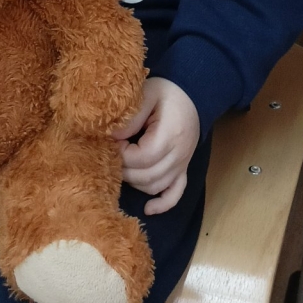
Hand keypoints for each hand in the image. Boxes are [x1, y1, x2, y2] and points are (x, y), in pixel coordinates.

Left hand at [112, 77, 199, 215]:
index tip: (113, 141)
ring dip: (135, 182)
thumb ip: (130, 117)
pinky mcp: (183, 169)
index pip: (141, 158)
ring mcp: (182, 164)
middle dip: (124, 169)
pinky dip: (162, 204)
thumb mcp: (146, 95)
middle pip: (146, 176)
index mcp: (170, 135)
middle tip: (112, 154)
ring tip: (122, 166)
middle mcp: (179, 155)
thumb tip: (111, 137)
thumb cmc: (166, 93)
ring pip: (155, 186)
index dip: (122, 154)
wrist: (192, 94)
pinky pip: (175, 193)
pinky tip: (148, 209)